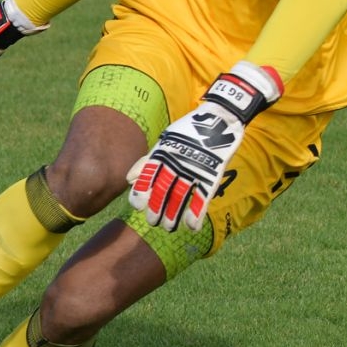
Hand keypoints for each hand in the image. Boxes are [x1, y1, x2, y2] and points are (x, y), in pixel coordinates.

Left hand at [127, 62, 281, 230]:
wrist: (218, 118)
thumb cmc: (188, 131)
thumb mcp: (164, 142)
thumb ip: (147, 161)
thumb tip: (128, 180)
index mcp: (161, 155)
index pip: (146, 178)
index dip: (141, 194)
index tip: (138, 206)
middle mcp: (175, 164)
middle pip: (162, 191)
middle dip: (156, 209)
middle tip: (153, 222)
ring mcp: (193, 169)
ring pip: (180, 197)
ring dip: (174, 215)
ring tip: (168, 228)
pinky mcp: (211, 174)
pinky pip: (202, 197)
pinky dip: (196, 213)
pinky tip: (191, 226)